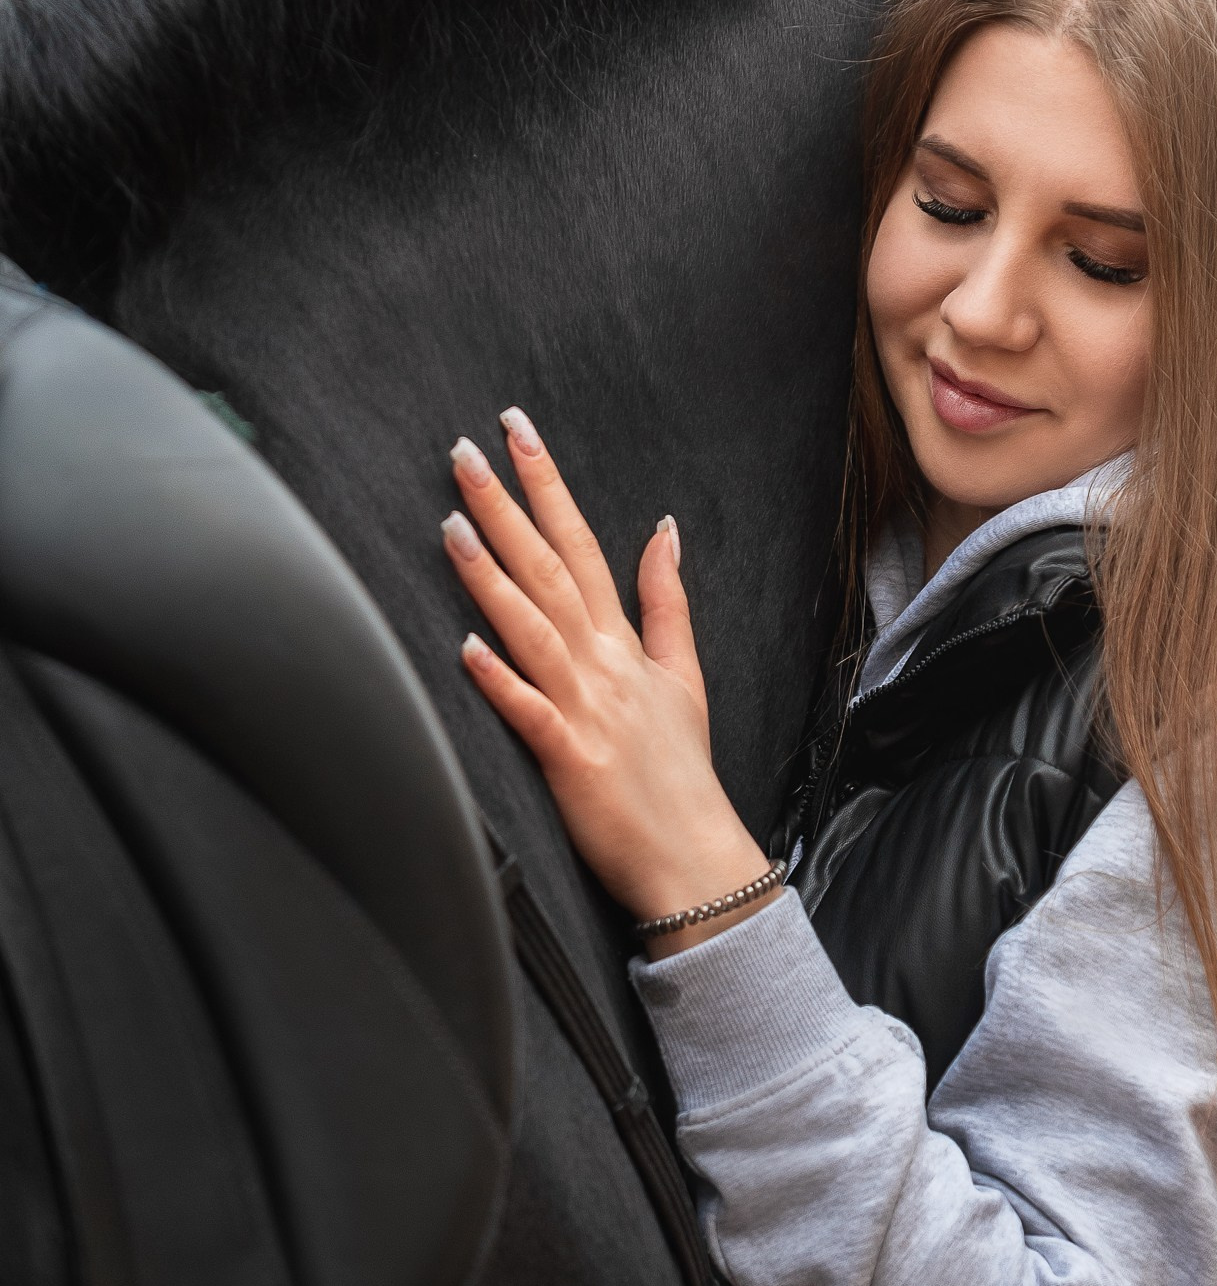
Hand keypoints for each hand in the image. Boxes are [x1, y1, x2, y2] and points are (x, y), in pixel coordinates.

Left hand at [442, 409, 776, 950]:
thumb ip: (666, 600)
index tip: (517, 431)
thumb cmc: (680, 769)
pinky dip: (500, 679)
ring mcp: (587, 708)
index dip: (548, 485)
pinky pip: (531, 712)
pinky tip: (465, 646)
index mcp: (623, 642)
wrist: (695, 855)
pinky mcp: (571, 759)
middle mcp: (603, 664)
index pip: (582, 544)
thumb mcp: (684, 674)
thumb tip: (665, 529)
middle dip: (507, 506)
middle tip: (465, 451)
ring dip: (492, 577)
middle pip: (550, 569)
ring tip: (452, 525)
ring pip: (534, 629)